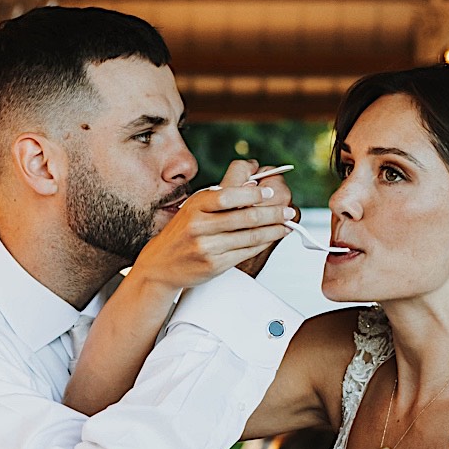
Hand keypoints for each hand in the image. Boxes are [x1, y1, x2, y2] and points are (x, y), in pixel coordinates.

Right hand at [130, 160, 292, 292]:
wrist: (160, 264)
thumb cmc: (183, 232)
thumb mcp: (194, 208)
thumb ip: (220, 197)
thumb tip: (255, 185)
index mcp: (196, 205)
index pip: (230, 196)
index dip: (254, 193)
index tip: (271, 191)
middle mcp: (200, 225)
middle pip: (246, 217)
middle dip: (273, 213)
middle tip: (288, 211)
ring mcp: (207, 246)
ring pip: (250, 236)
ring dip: (273, 230)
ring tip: (287, 225)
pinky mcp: (214, 264)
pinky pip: (245, 252)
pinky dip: (263, 244)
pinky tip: (271, 238)